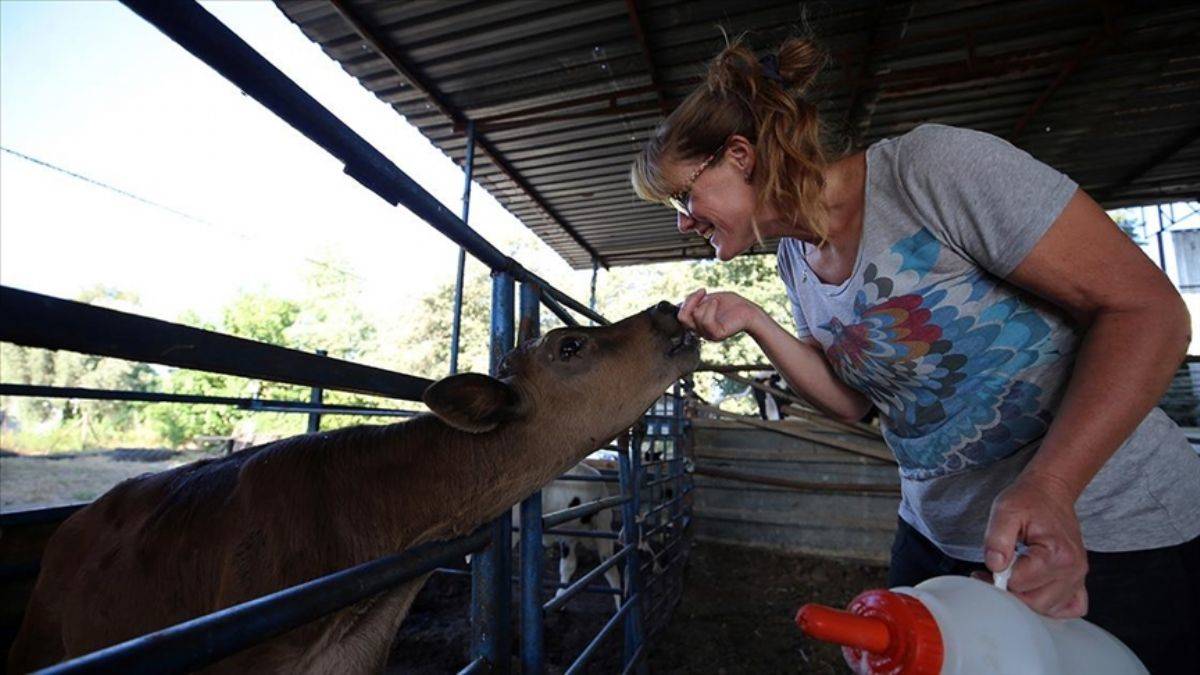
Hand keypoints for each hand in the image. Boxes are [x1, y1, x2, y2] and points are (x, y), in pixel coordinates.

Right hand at [677, 289, 763, 341]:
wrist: (750, 311)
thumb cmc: (732, 305)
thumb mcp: (709, 300)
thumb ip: (695, 303)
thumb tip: (680, 303)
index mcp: (698, 325)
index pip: (681, 316)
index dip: (687, 301)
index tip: (701, 291)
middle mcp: (700, 332)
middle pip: (682, 318)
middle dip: (691, 300)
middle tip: (704, 292)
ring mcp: (708, 335)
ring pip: (694, 316)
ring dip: (704, 303)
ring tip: (716, 301)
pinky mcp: (717, 335)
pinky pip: (705, 320)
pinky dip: (710, 307)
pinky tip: (717, 302)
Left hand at [976, 472, 1087, 617]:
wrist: (1050, 492)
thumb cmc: (1028, 500)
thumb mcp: (1004, 510)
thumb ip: (997, 539)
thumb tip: (995, 566)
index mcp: (1058, 553)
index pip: (1020, 584)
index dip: (999, 577)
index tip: (991, 564)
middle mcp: (1074, 569)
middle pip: (1035, 602)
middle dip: (1009, 592)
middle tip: (994, 574)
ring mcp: (1079, 577)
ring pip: (1048, 609)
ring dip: (1025, 600)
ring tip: (1010, 578)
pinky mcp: (1078, 581)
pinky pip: (1069, 608)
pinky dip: (1050, 606)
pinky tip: (1034, 590)